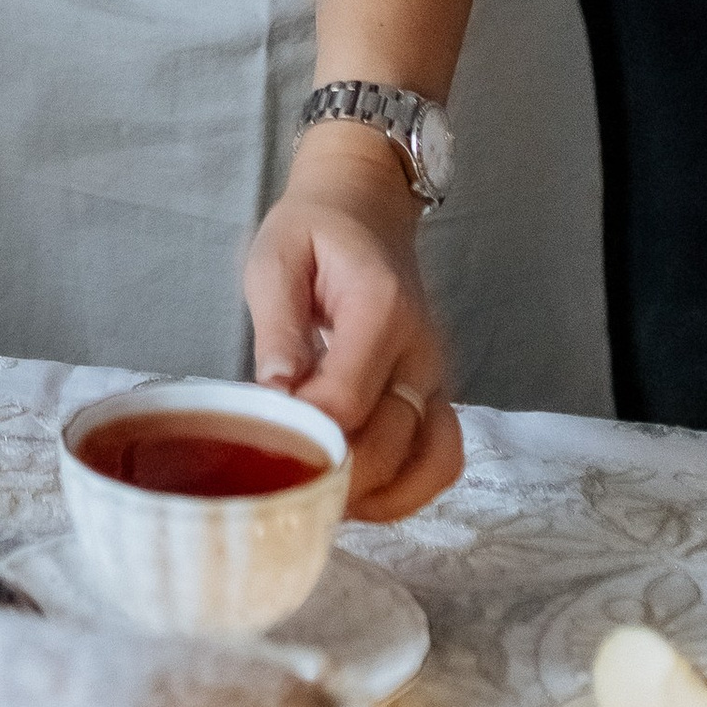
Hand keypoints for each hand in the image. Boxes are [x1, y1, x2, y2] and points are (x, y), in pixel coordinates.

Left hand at [242, 126, 461, 522]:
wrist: (365, 208)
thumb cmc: (313, 232)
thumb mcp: (275, 260)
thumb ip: (277, 329)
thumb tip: (276, 397)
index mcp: (380, 309)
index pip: (347, 398)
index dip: (304, 432)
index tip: (263, 434)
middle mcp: (422, 350)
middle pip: (390, 442)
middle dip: (334, 475)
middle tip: (283, 480)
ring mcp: (438, 376)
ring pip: (430, 463)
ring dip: (378, 495)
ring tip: (324, 498)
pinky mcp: (439, 395)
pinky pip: (442, 459)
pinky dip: (408, 490)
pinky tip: (362, 495)